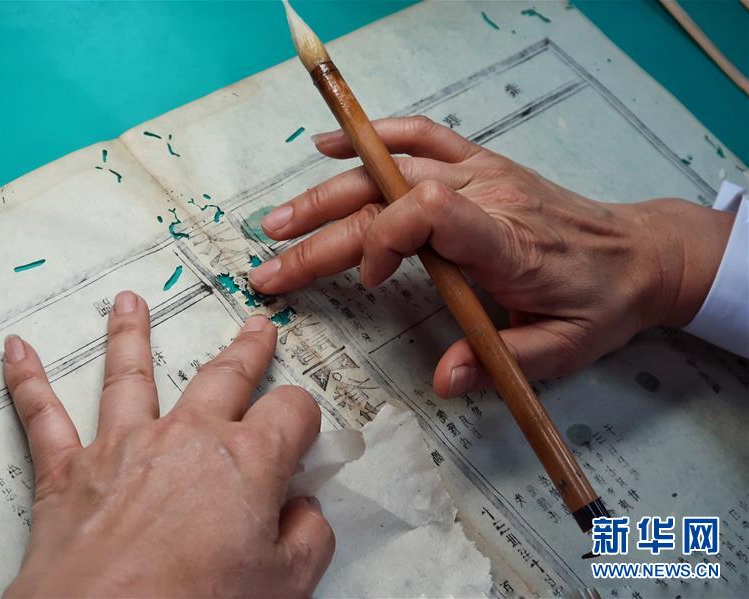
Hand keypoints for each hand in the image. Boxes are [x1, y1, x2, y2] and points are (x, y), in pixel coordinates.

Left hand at [2, 291, 333, 596]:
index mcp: (247, 460)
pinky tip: (16, 353)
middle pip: (224, 376)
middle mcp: (187, 437)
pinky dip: (27, 383)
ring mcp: (124, 447)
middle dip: (246, 350)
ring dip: (130, 335)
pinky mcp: (69, 471)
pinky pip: (43, 416)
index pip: (291, 412)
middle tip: (256, 330)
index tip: (303, 430)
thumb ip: (308, 537)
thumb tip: (305, 510)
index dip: (303, 418)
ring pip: (129, 374)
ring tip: (130, 304)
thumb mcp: (286, 584)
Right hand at [249, 116, 733, 396]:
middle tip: (270, 268)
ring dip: (325, 195)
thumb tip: (442, 381)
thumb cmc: (600, 300)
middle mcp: (484, 196)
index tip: (368, 284)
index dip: (381, 242)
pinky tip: (328, 147)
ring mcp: (478, 173)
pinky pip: (419, 136)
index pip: (427, 212)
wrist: (641, 253)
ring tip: (277, 223)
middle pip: (386, 200)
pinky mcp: (477, 165)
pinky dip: (372, 138)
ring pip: (387, 171)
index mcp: (505, 239)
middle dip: (320, 236)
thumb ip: (499, 360)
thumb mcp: (561, 348)